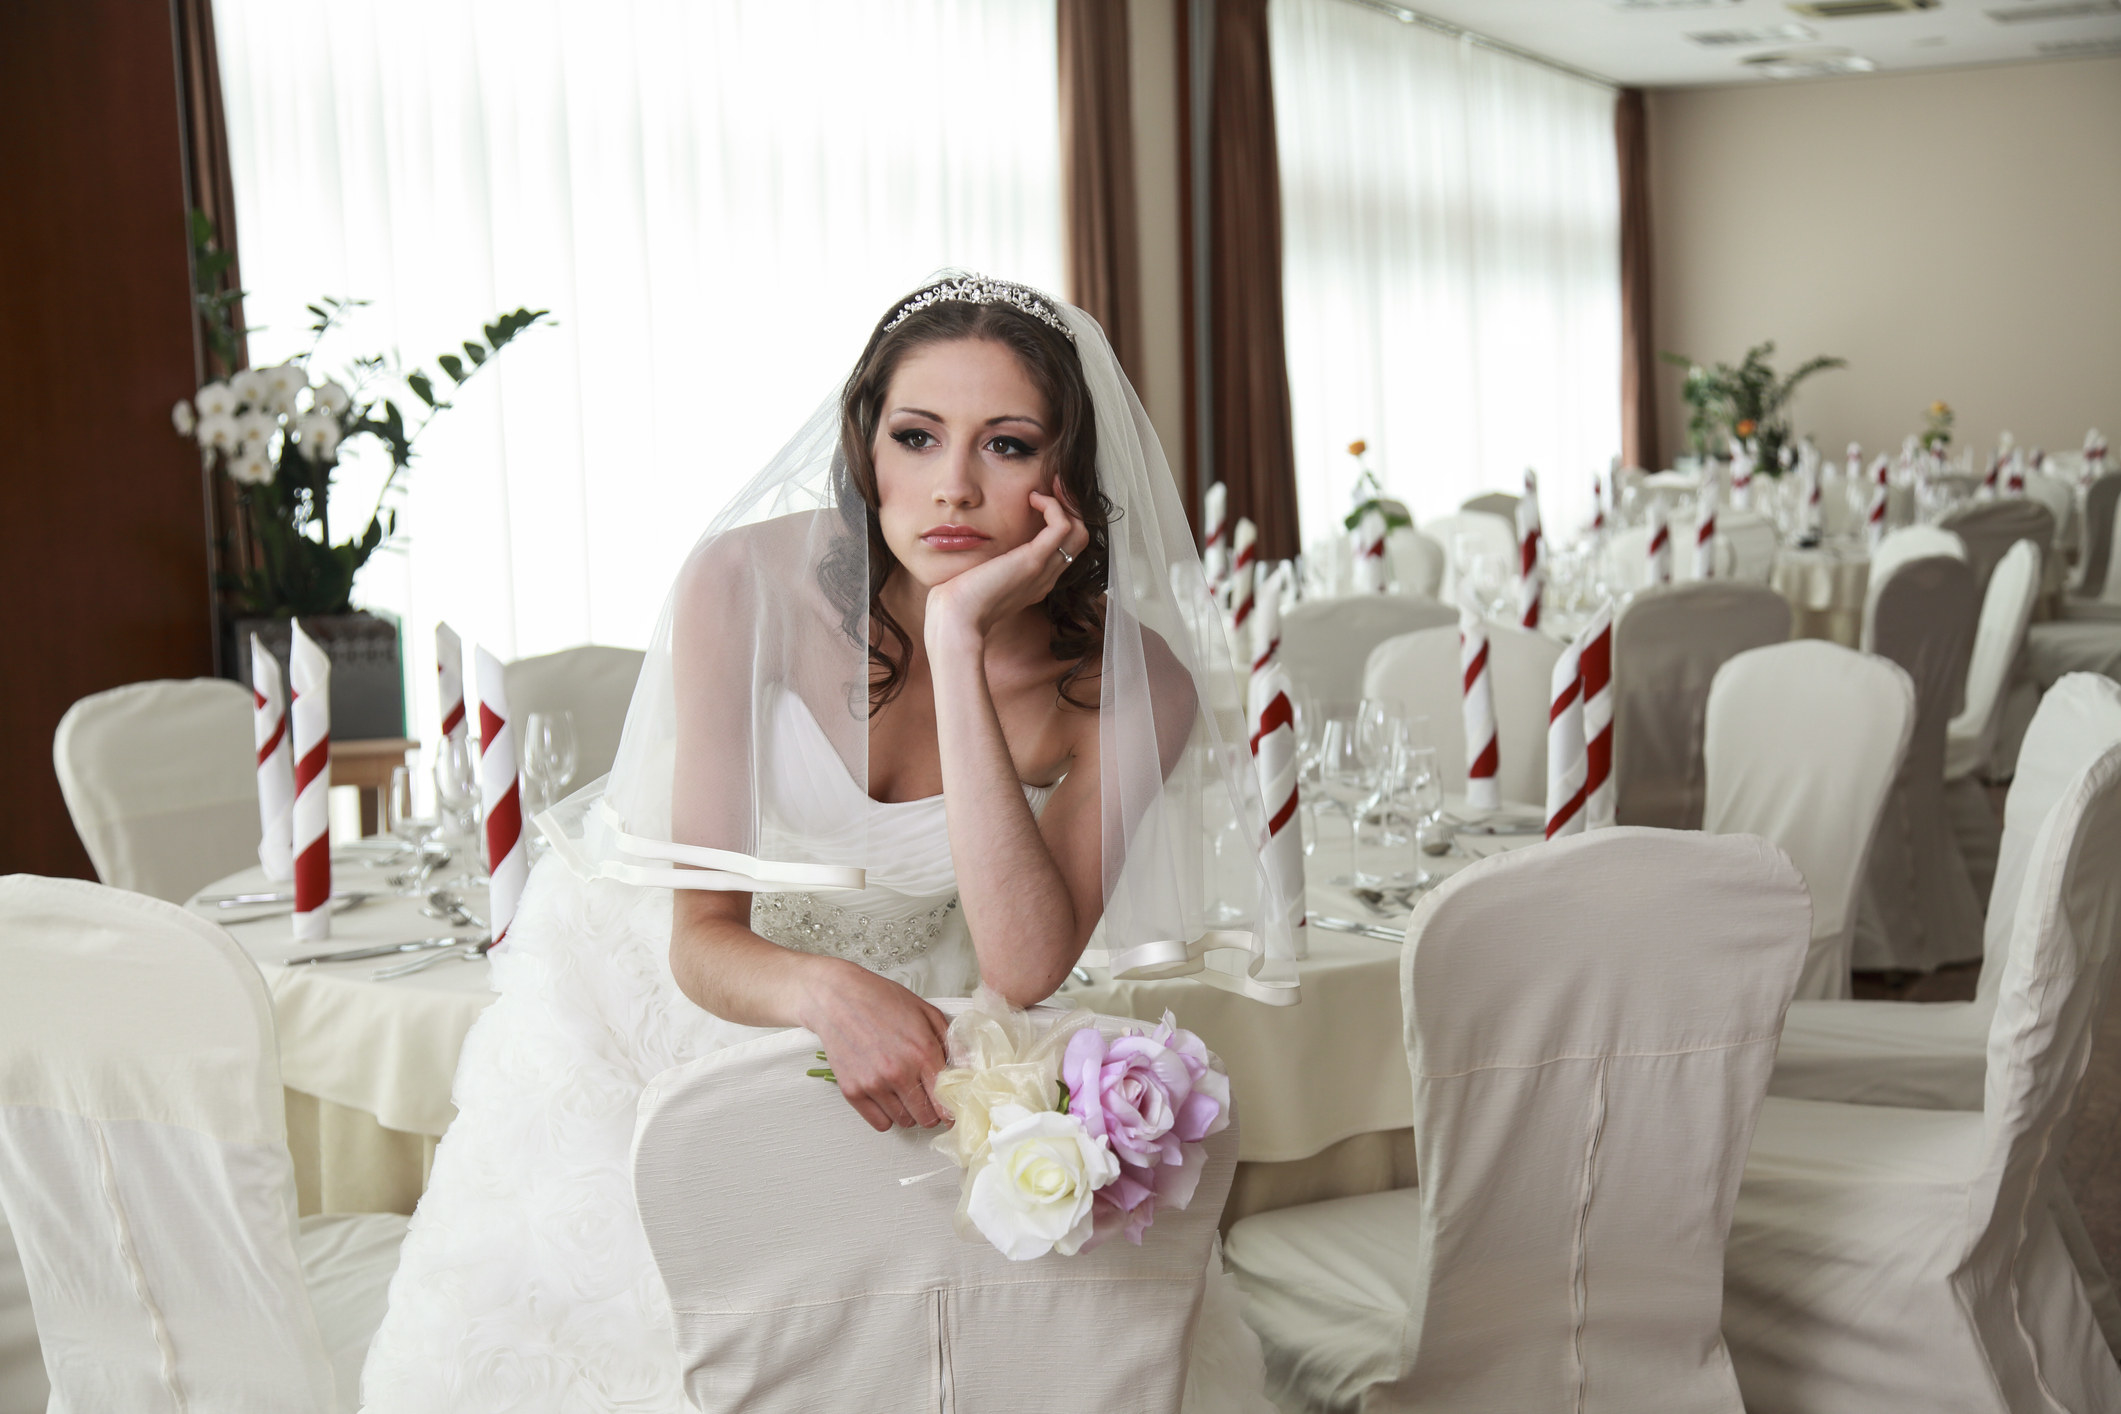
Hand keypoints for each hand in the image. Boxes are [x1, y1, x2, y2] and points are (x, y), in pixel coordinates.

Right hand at [800, 961, 952, 1131]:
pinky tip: (887, 1097)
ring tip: (905, 1091)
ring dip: (910, 1112)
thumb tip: (969, 1069)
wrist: (837, 997)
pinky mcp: (852, 1091)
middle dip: (933, 1111)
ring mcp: (874, 1084)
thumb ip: (951, 1042)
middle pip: (928, 1118)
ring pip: (905, 1122)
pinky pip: (880, 1124)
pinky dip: (887, 1115)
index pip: (948, 1101)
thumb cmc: (881, 1000)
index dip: (953, 1108)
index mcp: (922, 1052)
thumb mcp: (926, 1012)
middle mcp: (899, 1072)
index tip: (952, 1108)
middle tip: (928, 1098)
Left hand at [924, 489, 1086, 651]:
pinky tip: (1032, 498)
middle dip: (1071, 507)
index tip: (1043, 498)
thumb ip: (986, 563)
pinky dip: (1054, 506)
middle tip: (1055, 485)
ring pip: (1079, 532)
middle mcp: (1045, 577)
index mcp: (1034, 582)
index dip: (1060, 520)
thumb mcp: (978, 578)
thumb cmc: (958, 603)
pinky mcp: (1033, 561)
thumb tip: (974, 544)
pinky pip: (1061, 526)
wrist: (956, 621)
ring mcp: (1043, 570)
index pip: (1064, 548)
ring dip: (1068, 503)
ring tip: (1049, 487)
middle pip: (1078, 538)